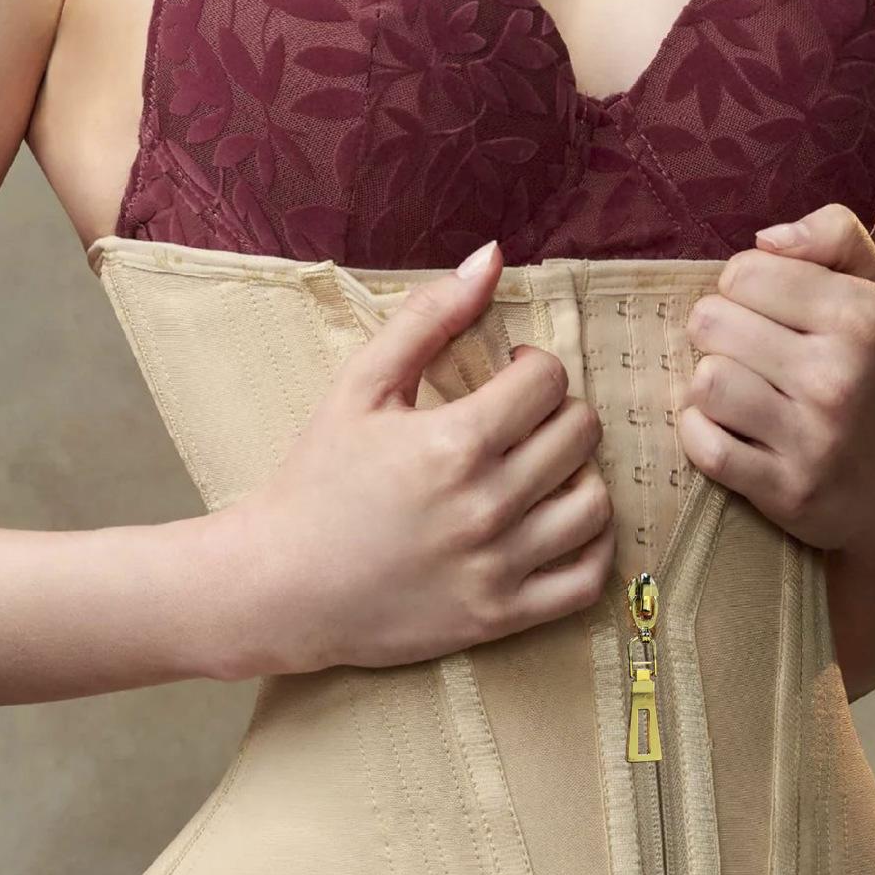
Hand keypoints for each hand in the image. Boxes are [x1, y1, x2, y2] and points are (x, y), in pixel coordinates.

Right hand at [228, 239, 616, 674]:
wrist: (279, 587)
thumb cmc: (316, 480)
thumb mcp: (359, 386)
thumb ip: (428, 317)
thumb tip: (491, 258)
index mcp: (455, 441)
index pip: (549, 380)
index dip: (532, 368)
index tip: (506, 378)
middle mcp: (487, 505)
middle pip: (580, 434)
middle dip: (556, 413)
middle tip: (521, 421)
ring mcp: (498, 566)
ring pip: (594, 503)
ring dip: (578, 476)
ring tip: (542, 471)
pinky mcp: (500, 616)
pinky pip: (587, 580)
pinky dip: (591, 548)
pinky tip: (561, 525)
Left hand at [679, 203, 874, 566]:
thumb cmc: (873, 368)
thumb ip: (834, 236)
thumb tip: (766, 239)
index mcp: (859, 316)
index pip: (744, 272)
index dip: (744, 287)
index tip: (765, 310)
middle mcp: (837, 376)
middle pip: (711, 322)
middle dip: (720, 333)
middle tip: (747, 352)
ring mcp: (811, 437)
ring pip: (704, 382)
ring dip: (709, 385)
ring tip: (738, 390)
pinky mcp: (784, 488)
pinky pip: (702, 445)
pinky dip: (701, 434)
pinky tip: (729, 430)